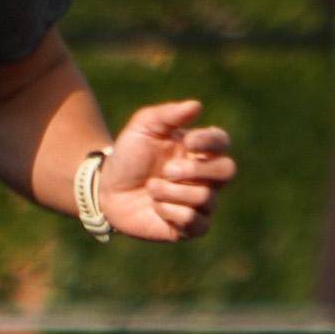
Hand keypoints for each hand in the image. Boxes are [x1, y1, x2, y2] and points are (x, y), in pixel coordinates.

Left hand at [81, 100, 236, 244]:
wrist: (107, 190)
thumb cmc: (129, 156)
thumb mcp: (143, 127)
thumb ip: (168, 114)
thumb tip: (197, 106)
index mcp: (199, 149)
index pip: (222, 142)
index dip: (210, 142)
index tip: (187, 142)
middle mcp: (206, 176)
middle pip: (227, 171)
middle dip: (197, 171)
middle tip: (168, 170)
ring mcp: (200, 202)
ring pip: (206, 198)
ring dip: (173, 192)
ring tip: (151, 188)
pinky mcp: (189, 227)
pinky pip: (197, 223)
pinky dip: (173, 213)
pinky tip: (156, 207)